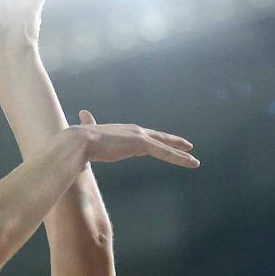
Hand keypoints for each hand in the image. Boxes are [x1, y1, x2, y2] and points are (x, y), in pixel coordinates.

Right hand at [73, 110, 199, 168]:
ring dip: (181, 155)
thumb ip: (89, 123)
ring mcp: (139, 136)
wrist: (80, 141)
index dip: (157, 139)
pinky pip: (164, 153)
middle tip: (188, 145)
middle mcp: (134, 130)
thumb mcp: (89, 133)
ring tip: (195, 162)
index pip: (145, 136)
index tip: (165, 142)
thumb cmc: (81, 142)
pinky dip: (179, 158)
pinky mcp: (142, 144)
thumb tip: (83, 113)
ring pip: (165, 147)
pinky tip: (190, 162)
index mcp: (124, 131)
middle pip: (160, 138)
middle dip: (174, 142)